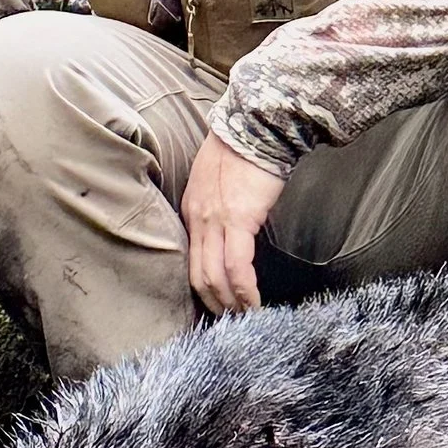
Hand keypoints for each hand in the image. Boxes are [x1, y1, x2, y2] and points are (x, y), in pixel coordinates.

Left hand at [182, 132, 284, 319]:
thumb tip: (235, 227)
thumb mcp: (219, 179)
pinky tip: (254, 304)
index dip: (204, 287)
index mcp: (192, 209)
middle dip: (213, 304)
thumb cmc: (245, 147)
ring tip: (245, 320)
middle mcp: (197, 218)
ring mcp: (214, 221)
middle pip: (197, 275)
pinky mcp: (238, 221)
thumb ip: (220, 205)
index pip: (191, 259)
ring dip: (229, 304)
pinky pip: (236, 268)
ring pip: (214, 277)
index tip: (218, 303)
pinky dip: (244, 291)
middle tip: (230, 322)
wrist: (256, 125)